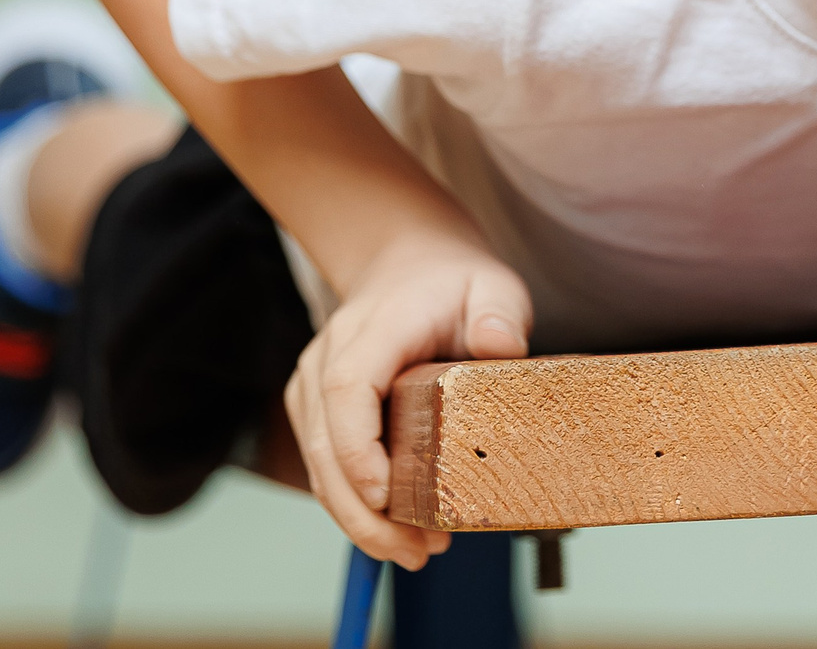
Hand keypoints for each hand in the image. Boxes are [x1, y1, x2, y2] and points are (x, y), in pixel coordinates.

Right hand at [285, 232, 533, 568]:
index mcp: (375, 328)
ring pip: (320, 464)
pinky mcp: (315, 408)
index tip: (384, 497)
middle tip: (413, 552)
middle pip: (326, 442)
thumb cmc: (452, 283)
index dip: (357, 448)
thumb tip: (500, 344)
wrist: (406, 265)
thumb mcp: (492, 285)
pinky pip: (325, 464)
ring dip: (358, 518)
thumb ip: (499, 313)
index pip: (347, 387)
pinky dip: (354, 504)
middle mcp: (330, 355)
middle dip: (362, 511)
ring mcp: (315, 383)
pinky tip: (396, 529)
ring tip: (414, 551)